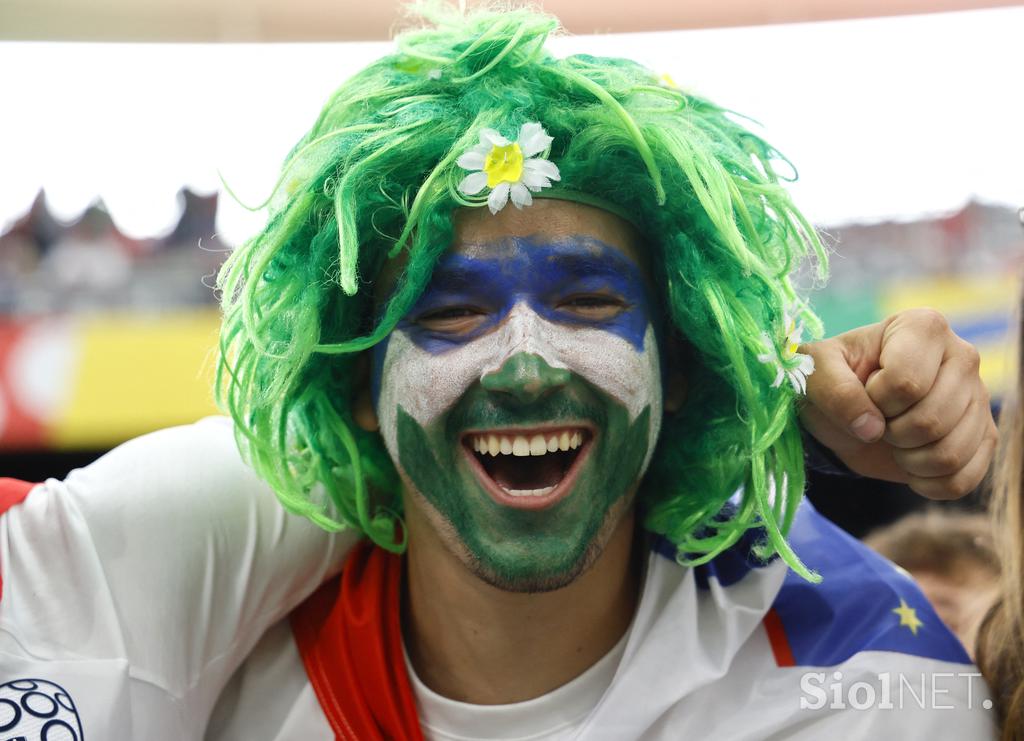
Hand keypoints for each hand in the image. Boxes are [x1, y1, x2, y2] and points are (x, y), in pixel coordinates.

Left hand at [799, 308, 997, 499]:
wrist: (846, 412)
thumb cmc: (832, 381)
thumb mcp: (815, 374)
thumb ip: (835, 391)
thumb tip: (871, 428)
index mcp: (923, 327)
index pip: (906, 382)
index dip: (874, 400)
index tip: (865, 390)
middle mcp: (962, 356)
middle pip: (931, 420)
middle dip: (890, 432)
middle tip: (878, 420)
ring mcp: (979, 398)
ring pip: (951, 453)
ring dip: (907, 460)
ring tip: (893, 440)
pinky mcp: (984, 437)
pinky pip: (963, 479)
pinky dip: (927, 483)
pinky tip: (910, 464)